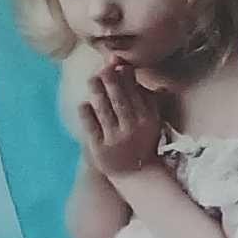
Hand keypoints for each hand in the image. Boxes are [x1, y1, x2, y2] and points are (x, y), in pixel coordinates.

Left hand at [79, 60, 165, 180]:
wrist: (136, 174)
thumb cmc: (143, 141)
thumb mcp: (152, 121)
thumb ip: (148, 99)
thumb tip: (148, 80)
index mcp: (148, 119)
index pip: (136, 93)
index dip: (126, 77)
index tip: (119, 64)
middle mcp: (133, 128)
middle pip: (120, 99)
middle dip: (111, 81)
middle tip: (104, 67)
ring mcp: (116, 138)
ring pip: (105, 110)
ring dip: (98, 92)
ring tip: (93, 80)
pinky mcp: (100, 148)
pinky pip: (91, 126)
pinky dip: (87, 114)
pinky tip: (84, 104)